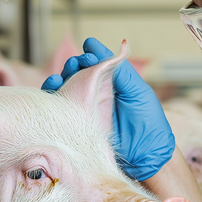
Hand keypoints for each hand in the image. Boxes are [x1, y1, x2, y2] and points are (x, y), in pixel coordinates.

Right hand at [42, 37, 174, 180]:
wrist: (146, 157)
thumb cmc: (148, 123)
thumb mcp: (137, 91)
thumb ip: (122, 71)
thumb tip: (113, 44)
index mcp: (111, 86)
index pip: (94, 66)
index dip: (89, 57)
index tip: (88, 53)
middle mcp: (96, 96)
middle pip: (76, 76)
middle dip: (73, 66)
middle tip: (76, 64)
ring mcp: (85, 111)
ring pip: (65, 91)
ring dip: (59, 79)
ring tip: (59, 77)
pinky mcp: (76, 127)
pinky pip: (60, 110)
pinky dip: (53, 98)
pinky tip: (54, 90)